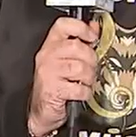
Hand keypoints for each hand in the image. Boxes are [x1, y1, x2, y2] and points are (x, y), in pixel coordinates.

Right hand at [27, 17, 99, 136]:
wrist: (41, 110)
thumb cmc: (55, 84)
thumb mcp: (65, 59)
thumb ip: (79, 41)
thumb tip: (94, 26)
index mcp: (50, 45)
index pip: (63, 25)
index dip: (81, 28)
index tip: (93, 36)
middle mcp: (47, 56)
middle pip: (76, 46)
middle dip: (91, 59)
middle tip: (91, 67)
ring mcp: (48, 72)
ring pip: (80, 67)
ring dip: (88, 78)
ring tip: (84, 82)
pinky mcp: (53, 90)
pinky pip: (79, 88)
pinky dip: (85, 93)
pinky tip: (80, 93)